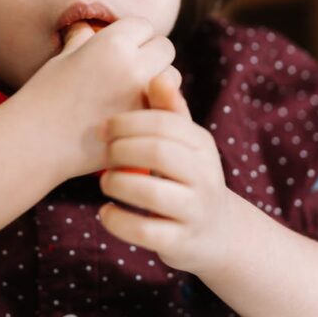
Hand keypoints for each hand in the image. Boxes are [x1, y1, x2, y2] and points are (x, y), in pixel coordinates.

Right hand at [20, 17, 175, 180]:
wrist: (35, 140)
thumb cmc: (44, 96)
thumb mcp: (63, 58)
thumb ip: (84, 40)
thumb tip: (89, 29)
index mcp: (111, 42)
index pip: (143, 26)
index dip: (133, 37)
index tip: (122, 50)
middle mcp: (132, 65)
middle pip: (164, 48)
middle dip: (152, 55)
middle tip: (132, 70)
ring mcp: (142, 96)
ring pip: (172, 77)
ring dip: (159, 81)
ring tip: (133, 92)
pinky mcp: (145, 122)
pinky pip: (166, 106)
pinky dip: (155, 107)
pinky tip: (134, 112)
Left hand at [98, 71, 232, 275]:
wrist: (215, 232)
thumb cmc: (186, 175)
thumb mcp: (183, 143)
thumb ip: (168, 111)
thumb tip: (159, 74)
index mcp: (201, 144)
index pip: (165, 122)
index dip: (128, 122)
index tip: (102, 128)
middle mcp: (205, 176)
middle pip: (159, 152)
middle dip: (121, 149)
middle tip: (103, 153)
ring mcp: (195, 211)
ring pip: (151, 192)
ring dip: (117, 183)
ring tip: (105, 182)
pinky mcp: (180, 242)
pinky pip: (145, 230)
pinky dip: (117, 220)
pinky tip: (106, 212)